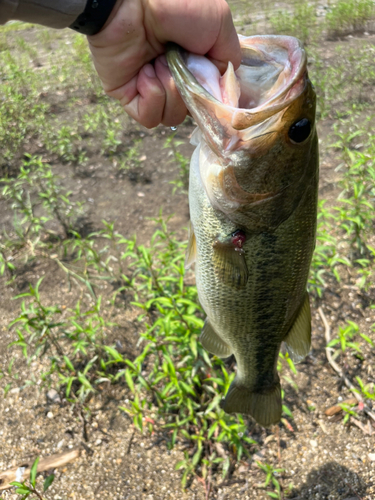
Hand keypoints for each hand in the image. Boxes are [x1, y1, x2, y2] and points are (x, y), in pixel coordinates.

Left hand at [88, 0, 240, 127]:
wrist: (131, 1)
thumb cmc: (175, 4)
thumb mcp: (219, 23)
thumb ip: (229, 61)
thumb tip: (226, 96)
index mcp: (196, 63)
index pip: (211, 96)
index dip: (214, 97)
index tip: (213, 86)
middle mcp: (175, 78)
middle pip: (194, 111)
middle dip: (193, 92)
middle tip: (184, 65)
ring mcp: (152, 88)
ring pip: (173, 117)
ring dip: (172, 91)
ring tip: (160, 62)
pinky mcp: (129, 96)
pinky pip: (150, 118)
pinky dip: (153, 97)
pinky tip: (145, 73)